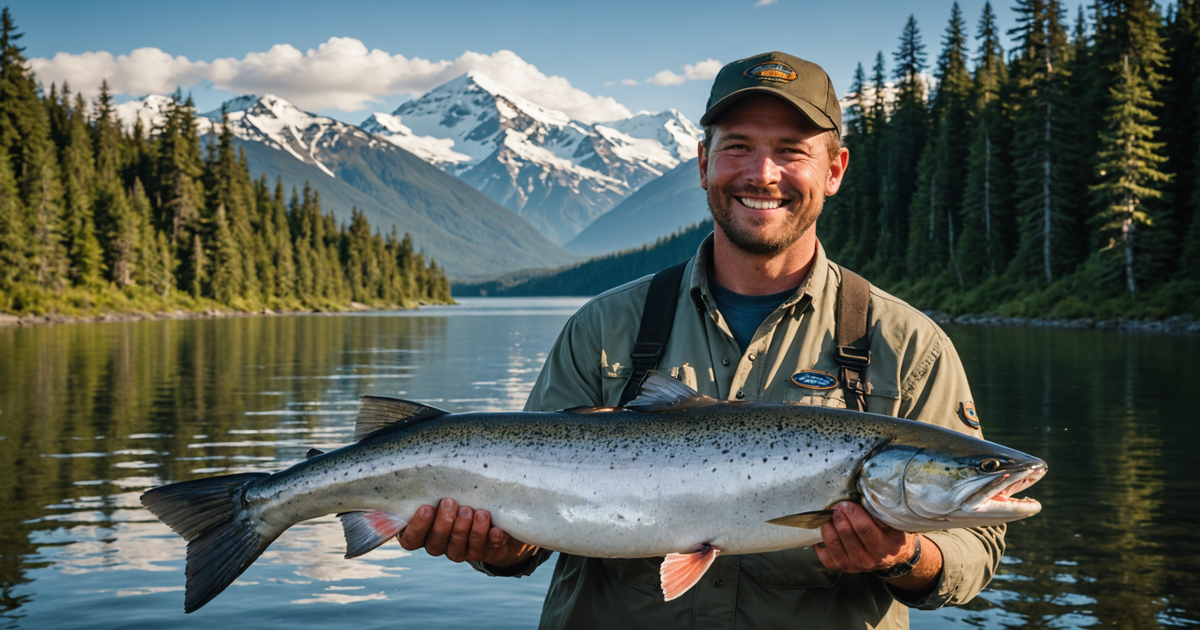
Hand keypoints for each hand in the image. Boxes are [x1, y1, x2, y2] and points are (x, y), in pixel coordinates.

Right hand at [397, 498, 536, 567]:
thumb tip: (422, 465)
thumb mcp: (445, 489)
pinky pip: (486, 550)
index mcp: (423, 533)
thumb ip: (431, 487)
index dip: (417, 526)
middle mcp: (439, 545)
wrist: (492, 511)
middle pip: (436, 543)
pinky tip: (496, 530)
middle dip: (444, 523)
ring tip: (478, 512)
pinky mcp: (484, 552)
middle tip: (451, 502)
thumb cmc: (458, 494)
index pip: (411, 539)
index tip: (427, 507)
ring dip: (468, 530)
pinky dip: (491, 539)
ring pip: (459, 549)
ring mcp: (461, 551)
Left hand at [814, 501, 913, 573]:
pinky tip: (825, 531)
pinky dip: (821, 542)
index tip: (846, 504)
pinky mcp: (842, 568)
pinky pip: (826, 556)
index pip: (864, 528)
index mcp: (884, 546)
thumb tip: (861, 495)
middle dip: (839, 517)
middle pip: (847, 535)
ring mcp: (854, 566)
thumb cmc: (891, 535)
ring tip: (827, 515)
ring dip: (828, 526)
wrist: (894, 556)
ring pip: (835, 544)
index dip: (852, 513)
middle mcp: (869, 560)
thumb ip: (879, 513)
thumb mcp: (893, 524)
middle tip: (836, 506)